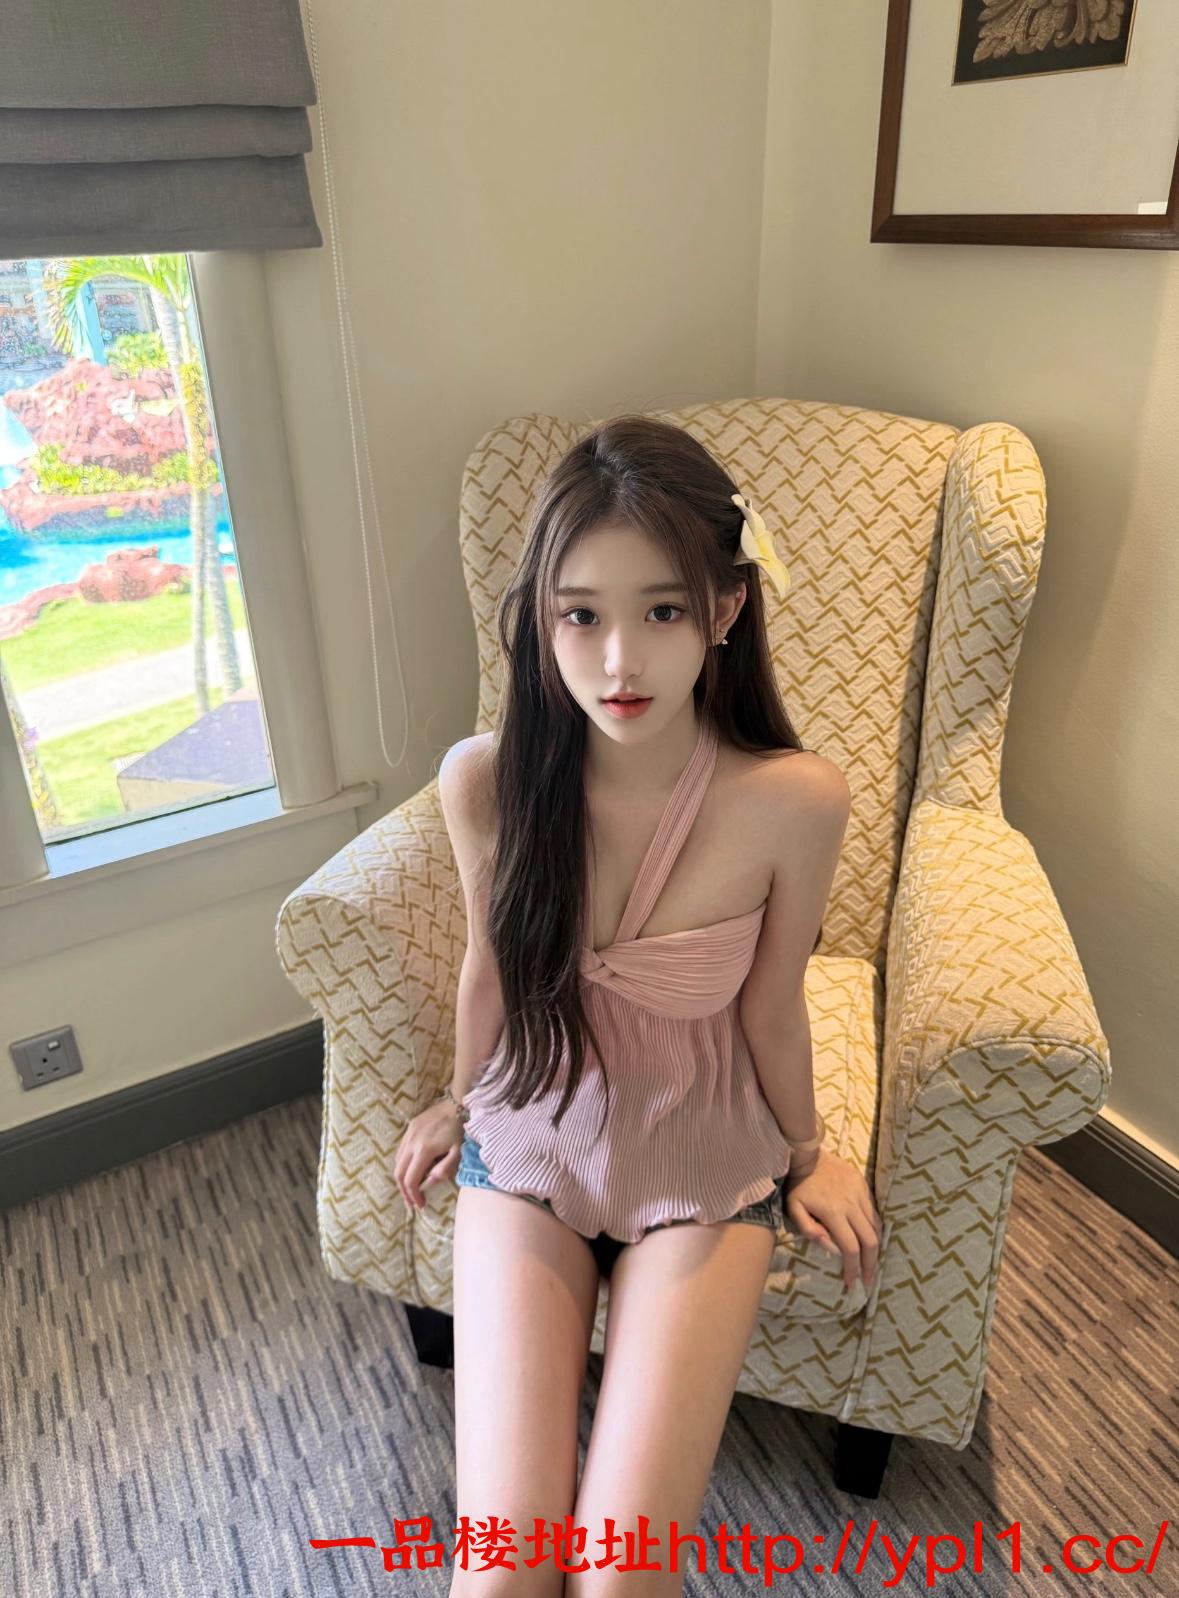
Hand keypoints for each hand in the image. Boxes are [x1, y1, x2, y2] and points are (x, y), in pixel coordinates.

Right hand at [393, 1098, 465, 1211]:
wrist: (457, 1104)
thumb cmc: (461, 1129)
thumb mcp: (458, 1152)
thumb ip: (444, 1169)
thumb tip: (429, 1183)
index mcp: (424, 1150)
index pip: (411, 1179)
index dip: (413, 1195)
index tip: (420, 1205)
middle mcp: (412, 1142)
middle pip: (399, 1173)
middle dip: (404, 1191)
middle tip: (413, 1202)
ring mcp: (409, 1134)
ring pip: (397, 1161)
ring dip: (402, 1178)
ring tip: (412, 1188)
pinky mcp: (410, 1128)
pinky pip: (401, 1150)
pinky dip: (403, 1164)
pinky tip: (412, 1169)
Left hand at [784, 1146, 882, 1293]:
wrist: (807, 1155)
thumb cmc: (798, 1186)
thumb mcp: (794, 1209)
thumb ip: (811, 1231)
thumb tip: (833, 1249)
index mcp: (834, 1213)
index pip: (851, 1248)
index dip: (854, 1269)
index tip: (853, 1285)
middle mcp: (852, 1204)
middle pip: (870, 1241)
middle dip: (871, 1264)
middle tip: (869, 1281)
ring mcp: (860, 1194)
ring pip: (876, 1227)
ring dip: (875, 1248)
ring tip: (871, 1263)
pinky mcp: (864, 1186)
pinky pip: (874, 1212)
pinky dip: (874, 1229)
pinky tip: (870, 1239)